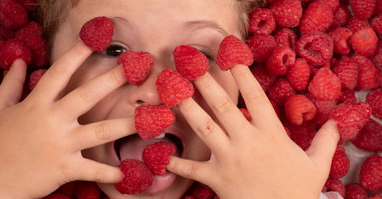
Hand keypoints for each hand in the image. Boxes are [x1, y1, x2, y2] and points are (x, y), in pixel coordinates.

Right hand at [0, 42, 133, 198]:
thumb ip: (10, 85)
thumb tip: (18, 61)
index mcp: (36, 104)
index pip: (59, 72)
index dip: (77, 54)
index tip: (95, 40)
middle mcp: (52, 120)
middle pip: (87, 95)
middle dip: (112, 80)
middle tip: (134, 68)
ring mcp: (60, 144)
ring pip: (100, 132)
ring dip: (126, 125)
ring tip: (149, 120)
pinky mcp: (64, 167)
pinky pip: (92, 169)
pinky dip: (108, 172)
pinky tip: (124, 173)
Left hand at [167, 64, 339, 198]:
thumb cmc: (298, 191)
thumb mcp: (317, 165)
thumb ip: (325, 141)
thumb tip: (336, 123)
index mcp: (271, 135)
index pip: (256, 98)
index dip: (243, 75)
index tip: (231, 57)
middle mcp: (246, 142)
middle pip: (223, 107)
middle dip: (207, 84)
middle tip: (191, 65)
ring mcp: (228, 160)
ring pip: (204, 129)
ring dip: (187, 110)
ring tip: (173, 93)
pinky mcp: (216, 178)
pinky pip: (192, 169)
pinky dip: (177, 163)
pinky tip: (163, 155)